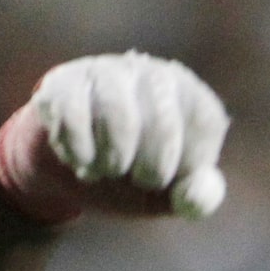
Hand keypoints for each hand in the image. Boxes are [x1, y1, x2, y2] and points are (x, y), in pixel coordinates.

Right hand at [0, 52, 229, 225]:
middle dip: (152, 169)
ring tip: (108, 172)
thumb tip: (193, 198)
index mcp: (188, 94)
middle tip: (141, 182)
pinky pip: (74, 118)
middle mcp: (151, 73)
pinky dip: (78, 154)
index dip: (189, 163)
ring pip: (117, 115)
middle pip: (163, 123)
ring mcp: (107, 72)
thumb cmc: (135, 173)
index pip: (204, 121)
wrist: (76, 165)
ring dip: (112, 162)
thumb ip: (196, 199)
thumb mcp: (171, 194)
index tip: (170, 181)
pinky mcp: (65, 83)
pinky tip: (81, 162)